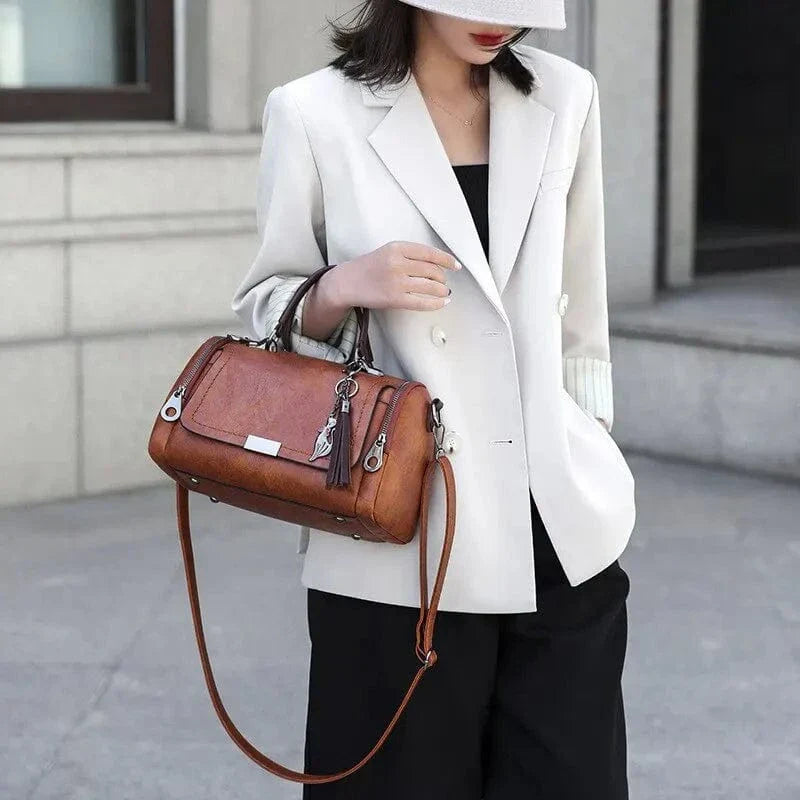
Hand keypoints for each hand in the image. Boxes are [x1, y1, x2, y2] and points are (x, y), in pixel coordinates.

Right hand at [326, 241, 461, 311]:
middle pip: (433, 270)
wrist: (347, 282)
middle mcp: (397, 263)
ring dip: (442, 290)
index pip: (430, 253)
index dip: (446, 260)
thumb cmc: (369, 267)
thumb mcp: (389, 252)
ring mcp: (396, 282)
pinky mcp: (395, 299)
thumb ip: (411, 255)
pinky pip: (422, 302)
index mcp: (397, 248)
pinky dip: (436, 303)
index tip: (455, 265)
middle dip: (442, 278)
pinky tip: (441, 302)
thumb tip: (438, 264)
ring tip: (443, 291)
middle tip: (443, 281)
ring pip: (431, 286)